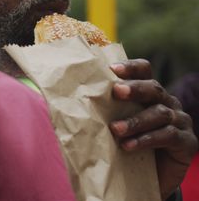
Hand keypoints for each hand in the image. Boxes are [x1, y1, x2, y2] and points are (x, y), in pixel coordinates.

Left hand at [109, 59, 197, 199]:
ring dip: (136, 120)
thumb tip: (60, 101)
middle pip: (154, 88)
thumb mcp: (113, 125)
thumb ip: (100, 112)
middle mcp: (167, 102)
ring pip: (160, 113)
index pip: (144, 71)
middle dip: (134, 89)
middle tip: (116, 91)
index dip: (131, 68)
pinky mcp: (187, 142)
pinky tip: (129, 146)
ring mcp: (180, 121)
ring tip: (116, 129)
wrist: (147, 178)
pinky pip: (169, 135)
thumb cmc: (126, 145)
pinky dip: (147, 139)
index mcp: (149, 93)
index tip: (112, 69)